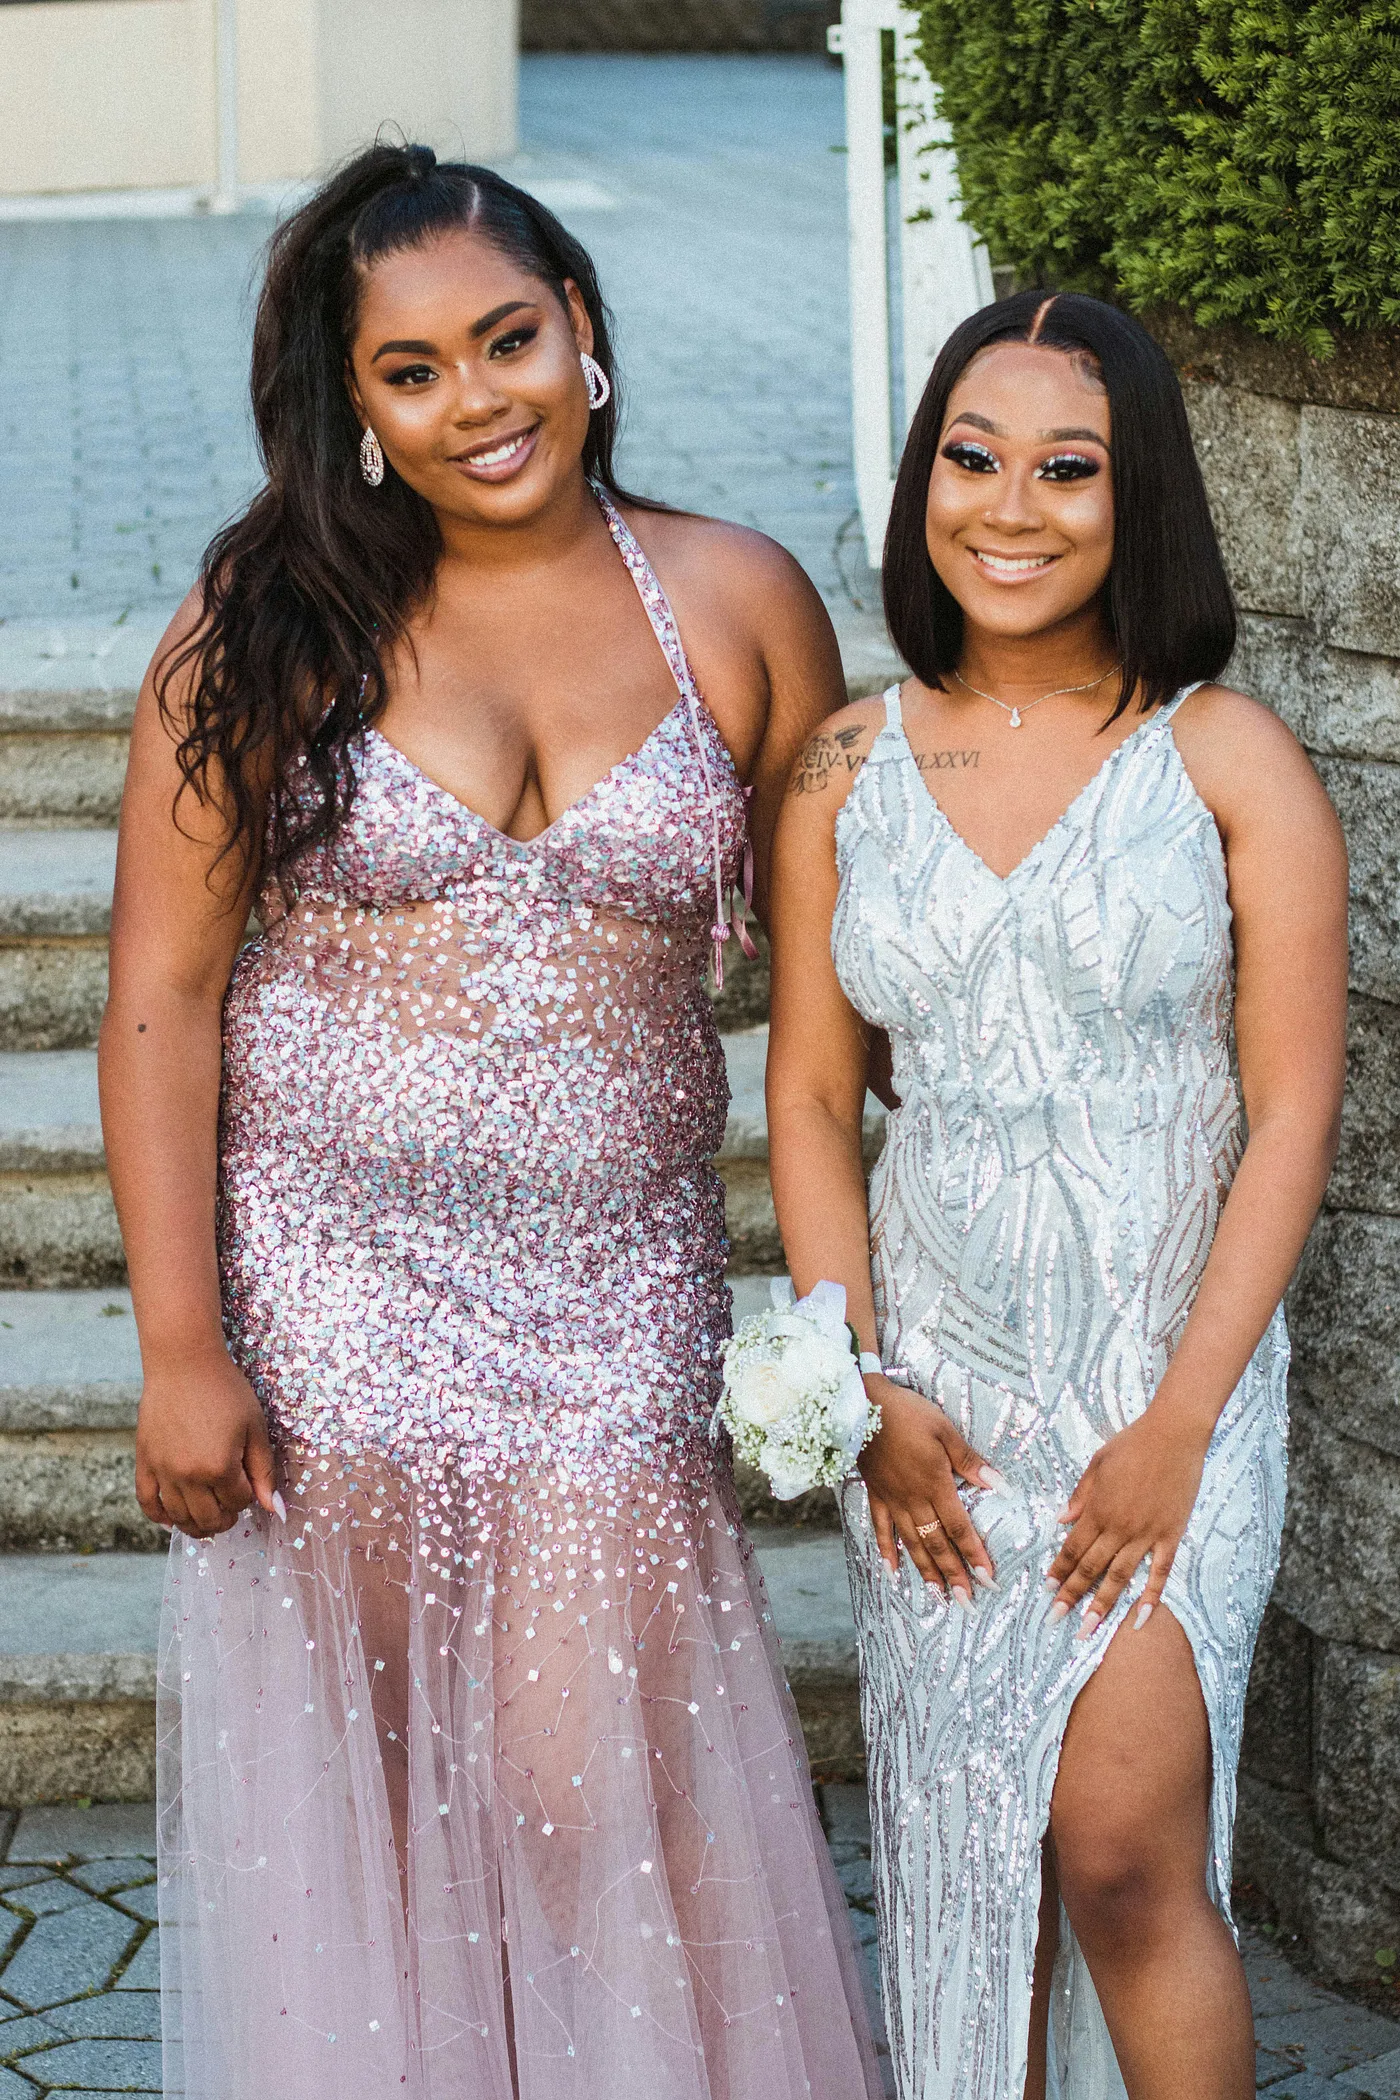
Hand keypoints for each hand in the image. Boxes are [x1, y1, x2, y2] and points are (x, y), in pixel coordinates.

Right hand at [135, 1344, 280, 1537]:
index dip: (248, 1497)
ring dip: (195, 1526)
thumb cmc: (226, 1390)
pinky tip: (171, 1520)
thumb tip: (274, 1508)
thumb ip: (263, 1470)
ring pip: (179, 1517)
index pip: (238, 1502)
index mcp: (220, 1467)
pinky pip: (146, 1501)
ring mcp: (163, 1470)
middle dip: (224, 1520)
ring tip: (207, 1521)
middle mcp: (188, 1475)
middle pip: (208, 1518)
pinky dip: (158, 1516)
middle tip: (230, 1512)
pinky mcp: (145, 1461)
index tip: (249, 1485)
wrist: (184, 1364)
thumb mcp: (255, 1427)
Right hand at [858, 1377, 1001, 1602]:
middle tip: (967, 1602)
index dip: (974, 1555)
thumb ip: (970, 1462)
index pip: (959, 1528)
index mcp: (935, 1485)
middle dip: (954, 1575)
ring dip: (926, 1572)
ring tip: (939, 1596)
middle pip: (937, 1544)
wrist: (862, 1406)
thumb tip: (1000, 1486)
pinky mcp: (876, 1495)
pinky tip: (893, 1572)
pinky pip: (882, 1530)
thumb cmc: (908, 1413)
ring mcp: (893, 1500)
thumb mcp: (945, 1431)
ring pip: (912, 1544)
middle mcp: (914, 1500)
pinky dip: (887, 1552)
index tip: (988, 1579)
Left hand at [1045, 1403, 1210, 1637]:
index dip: (1059, 1571)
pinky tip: (1139, 1619)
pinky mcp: (1171, 1535)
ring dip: (1103, 1604)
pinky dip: (1150, 1597)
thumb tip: (1060, 1521)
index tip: (1047, 1591)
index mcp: (1097, 1509)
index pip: (1072, 1548)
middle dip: (1072, 1596)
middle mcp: (1118, 1527)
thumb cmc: (1132, 1444)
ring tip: (1089, 1628)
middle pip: (1091, 1568)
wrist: (1174, 1434)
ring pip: (1120, 1577)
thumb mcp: (1097, 1464)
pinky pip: (1160, 1572)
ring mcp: (1146, 1533)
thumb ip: (1080, 1496)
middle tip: (1057, 1620)